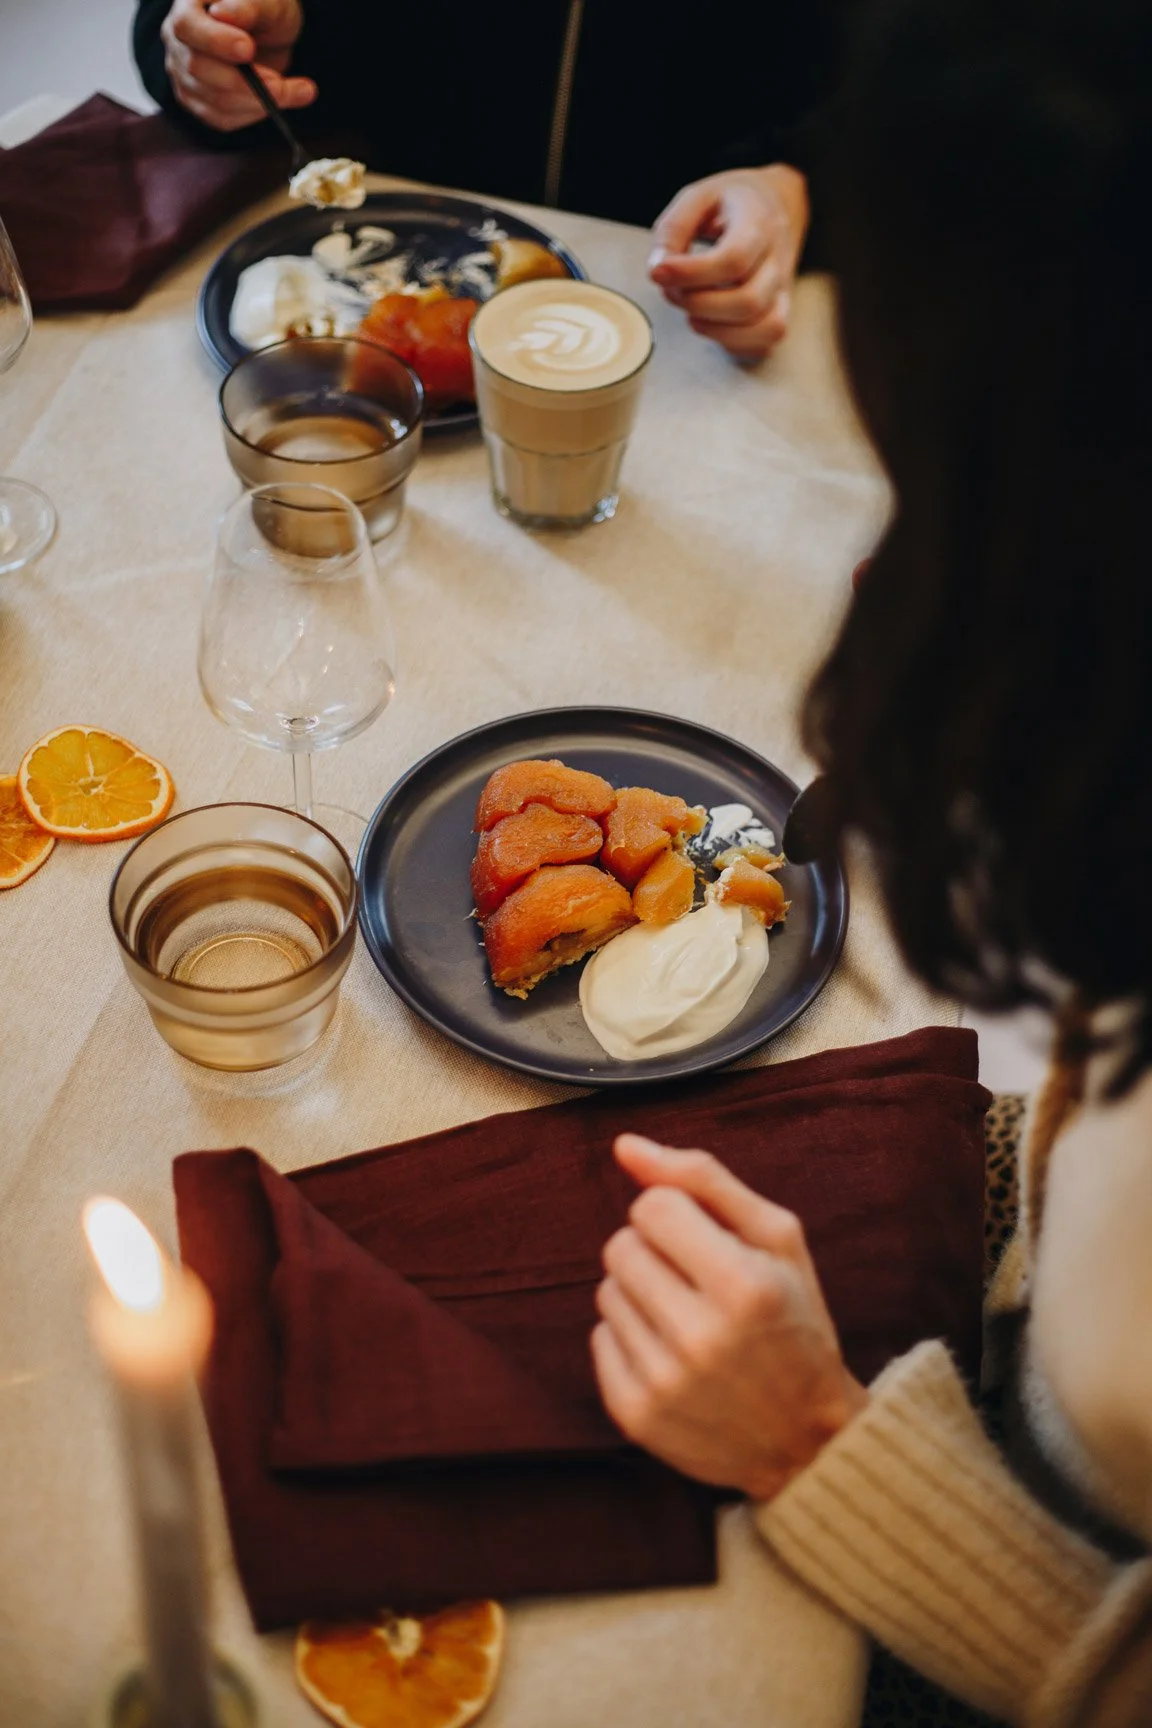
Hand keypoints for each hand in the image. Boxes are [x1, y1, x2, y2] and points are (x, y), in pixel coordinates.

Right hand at [161, 0, 314, 130]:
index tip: (248, 49)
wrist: (268, 34)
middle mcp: (178, 40)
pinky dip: (255, 114)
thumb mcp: (268, 1)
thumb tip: (225, 14)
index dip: (216, 41)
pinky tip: (282, 99)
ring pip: (214, 100)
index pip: (187, 26)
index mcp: (188, 6)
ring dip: (259, 102)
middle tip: (282, 83)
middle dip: (245, 81)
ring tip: (300, 90)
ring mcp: (184, 73)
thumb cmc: (265, 11)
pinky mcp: (198, 101)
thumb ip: (249, 5)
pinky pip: (223, 118)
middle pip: (198, 68)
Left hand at [592, 1135, 866, 1499]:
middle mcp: (702, 1338)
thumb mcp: (777, 1239)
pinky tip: (671, 1353)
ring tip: (687, 1318)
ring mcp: (664, 1383)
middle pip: (621, 1246)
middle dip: (655, 1252)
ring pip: (606, 1290)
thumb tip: (624, 1145)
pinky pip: (599, 1338)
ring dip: (640, 1294)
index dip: (674, 1214)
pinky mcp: (635, 1415)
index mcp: (746, 1287)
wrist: (808, 1440)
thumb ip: (702, 1180)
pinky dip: (630, 1337)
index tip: (704, 1240)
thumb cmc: (794, 1321)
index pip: (653, 1207)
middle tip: (696, 1281)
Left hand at [648, 165, 808, 358]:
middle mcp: (778, 257)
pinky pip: (766, 340)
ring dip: (715, 328)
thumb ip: (673, 230)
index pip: (734, 259)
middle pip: (748, 301)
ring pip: (763, 328)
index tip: (659, 272)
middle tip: (673, 290)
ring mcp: (783, 288)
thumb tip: (658, 271)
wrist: (775, 204)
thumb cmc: (731, 204)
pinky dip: (733, 341)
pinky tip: (711, 322)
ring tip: (690, 308)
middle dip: (698, 304)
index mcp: (759, 221)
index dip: (691, 274)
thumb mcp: (697, 198)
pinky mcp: (780, 309)